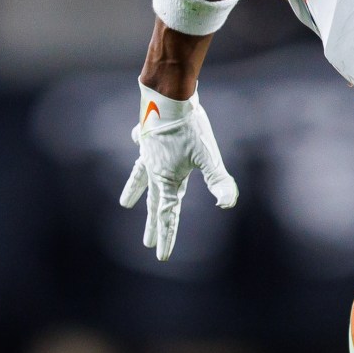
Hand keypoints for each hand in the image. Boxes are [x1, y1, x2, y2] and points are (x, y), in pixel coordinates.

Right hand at [119, 84, 238, 260]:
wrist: (169, 95)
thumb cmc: (190, 126)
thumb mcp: (208, 156)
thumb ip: (218, 180)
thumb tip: (227, 204)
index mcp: (167, 179)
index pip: (167, 215)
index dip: (167, 236)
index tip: (161, 256)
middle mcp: (154, 170)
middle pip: (155, 203)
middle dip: (154, 225)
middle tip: (148, 243)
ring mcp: (149, 153)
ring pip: (141, 178)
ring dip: (136, 191)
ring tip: (126, 204)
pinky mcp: (149, 135)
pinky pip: (142, 146)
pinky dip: (139, 146)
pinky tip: (134, 140)